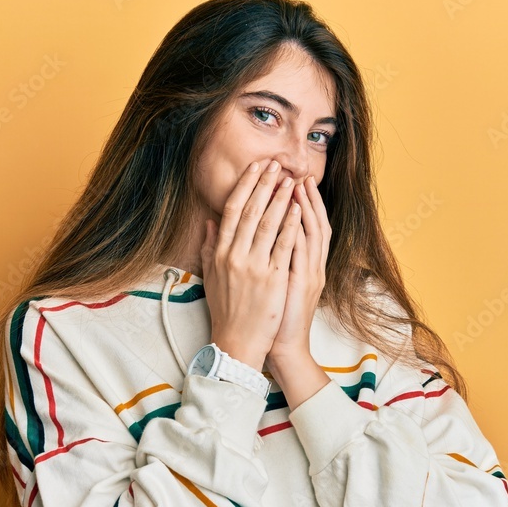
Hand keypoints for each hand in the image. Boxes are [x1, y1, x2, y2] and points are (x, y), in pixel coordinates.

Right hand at [199, 160, 302, 371]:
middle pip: (249, 211)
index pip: (231, 211)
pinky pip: (283, 246)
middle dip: (264, 185)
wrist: (237, 342)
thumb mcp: (211, 276)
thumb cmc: (226, 311)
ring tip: (290, 180)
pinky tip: (298, 209)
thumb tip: (209, 221)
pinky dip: (290, 225)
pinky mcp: (272, 279)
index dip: (244, 186)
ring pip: (267, 224)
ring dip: (280, 199)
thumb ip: (209, 246)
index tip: (255, 168)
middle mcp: (234, 256)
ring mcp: (253, 267)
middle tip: (276, 164)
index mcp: (220, 253)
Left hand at [267, 175, 331, 365]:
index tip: (292, 179)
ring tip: (298, 186)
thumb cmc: (275, 314)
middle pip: (314, 223)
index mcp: (303, 262)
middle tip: (300, 173)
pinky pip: (302, 254)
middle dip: (307, 197)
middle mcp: (311, 265)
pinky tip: (294, 216)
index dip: (302, 201)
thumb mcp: (273, 281)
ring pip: (313, 234)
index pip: (305, 224)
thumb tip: (252, 233)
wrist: (284, 345)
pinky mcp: (303, 285)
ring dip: (306, 208)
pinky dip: (299, 233)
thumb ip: (268, 255)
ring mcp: (310, 274)